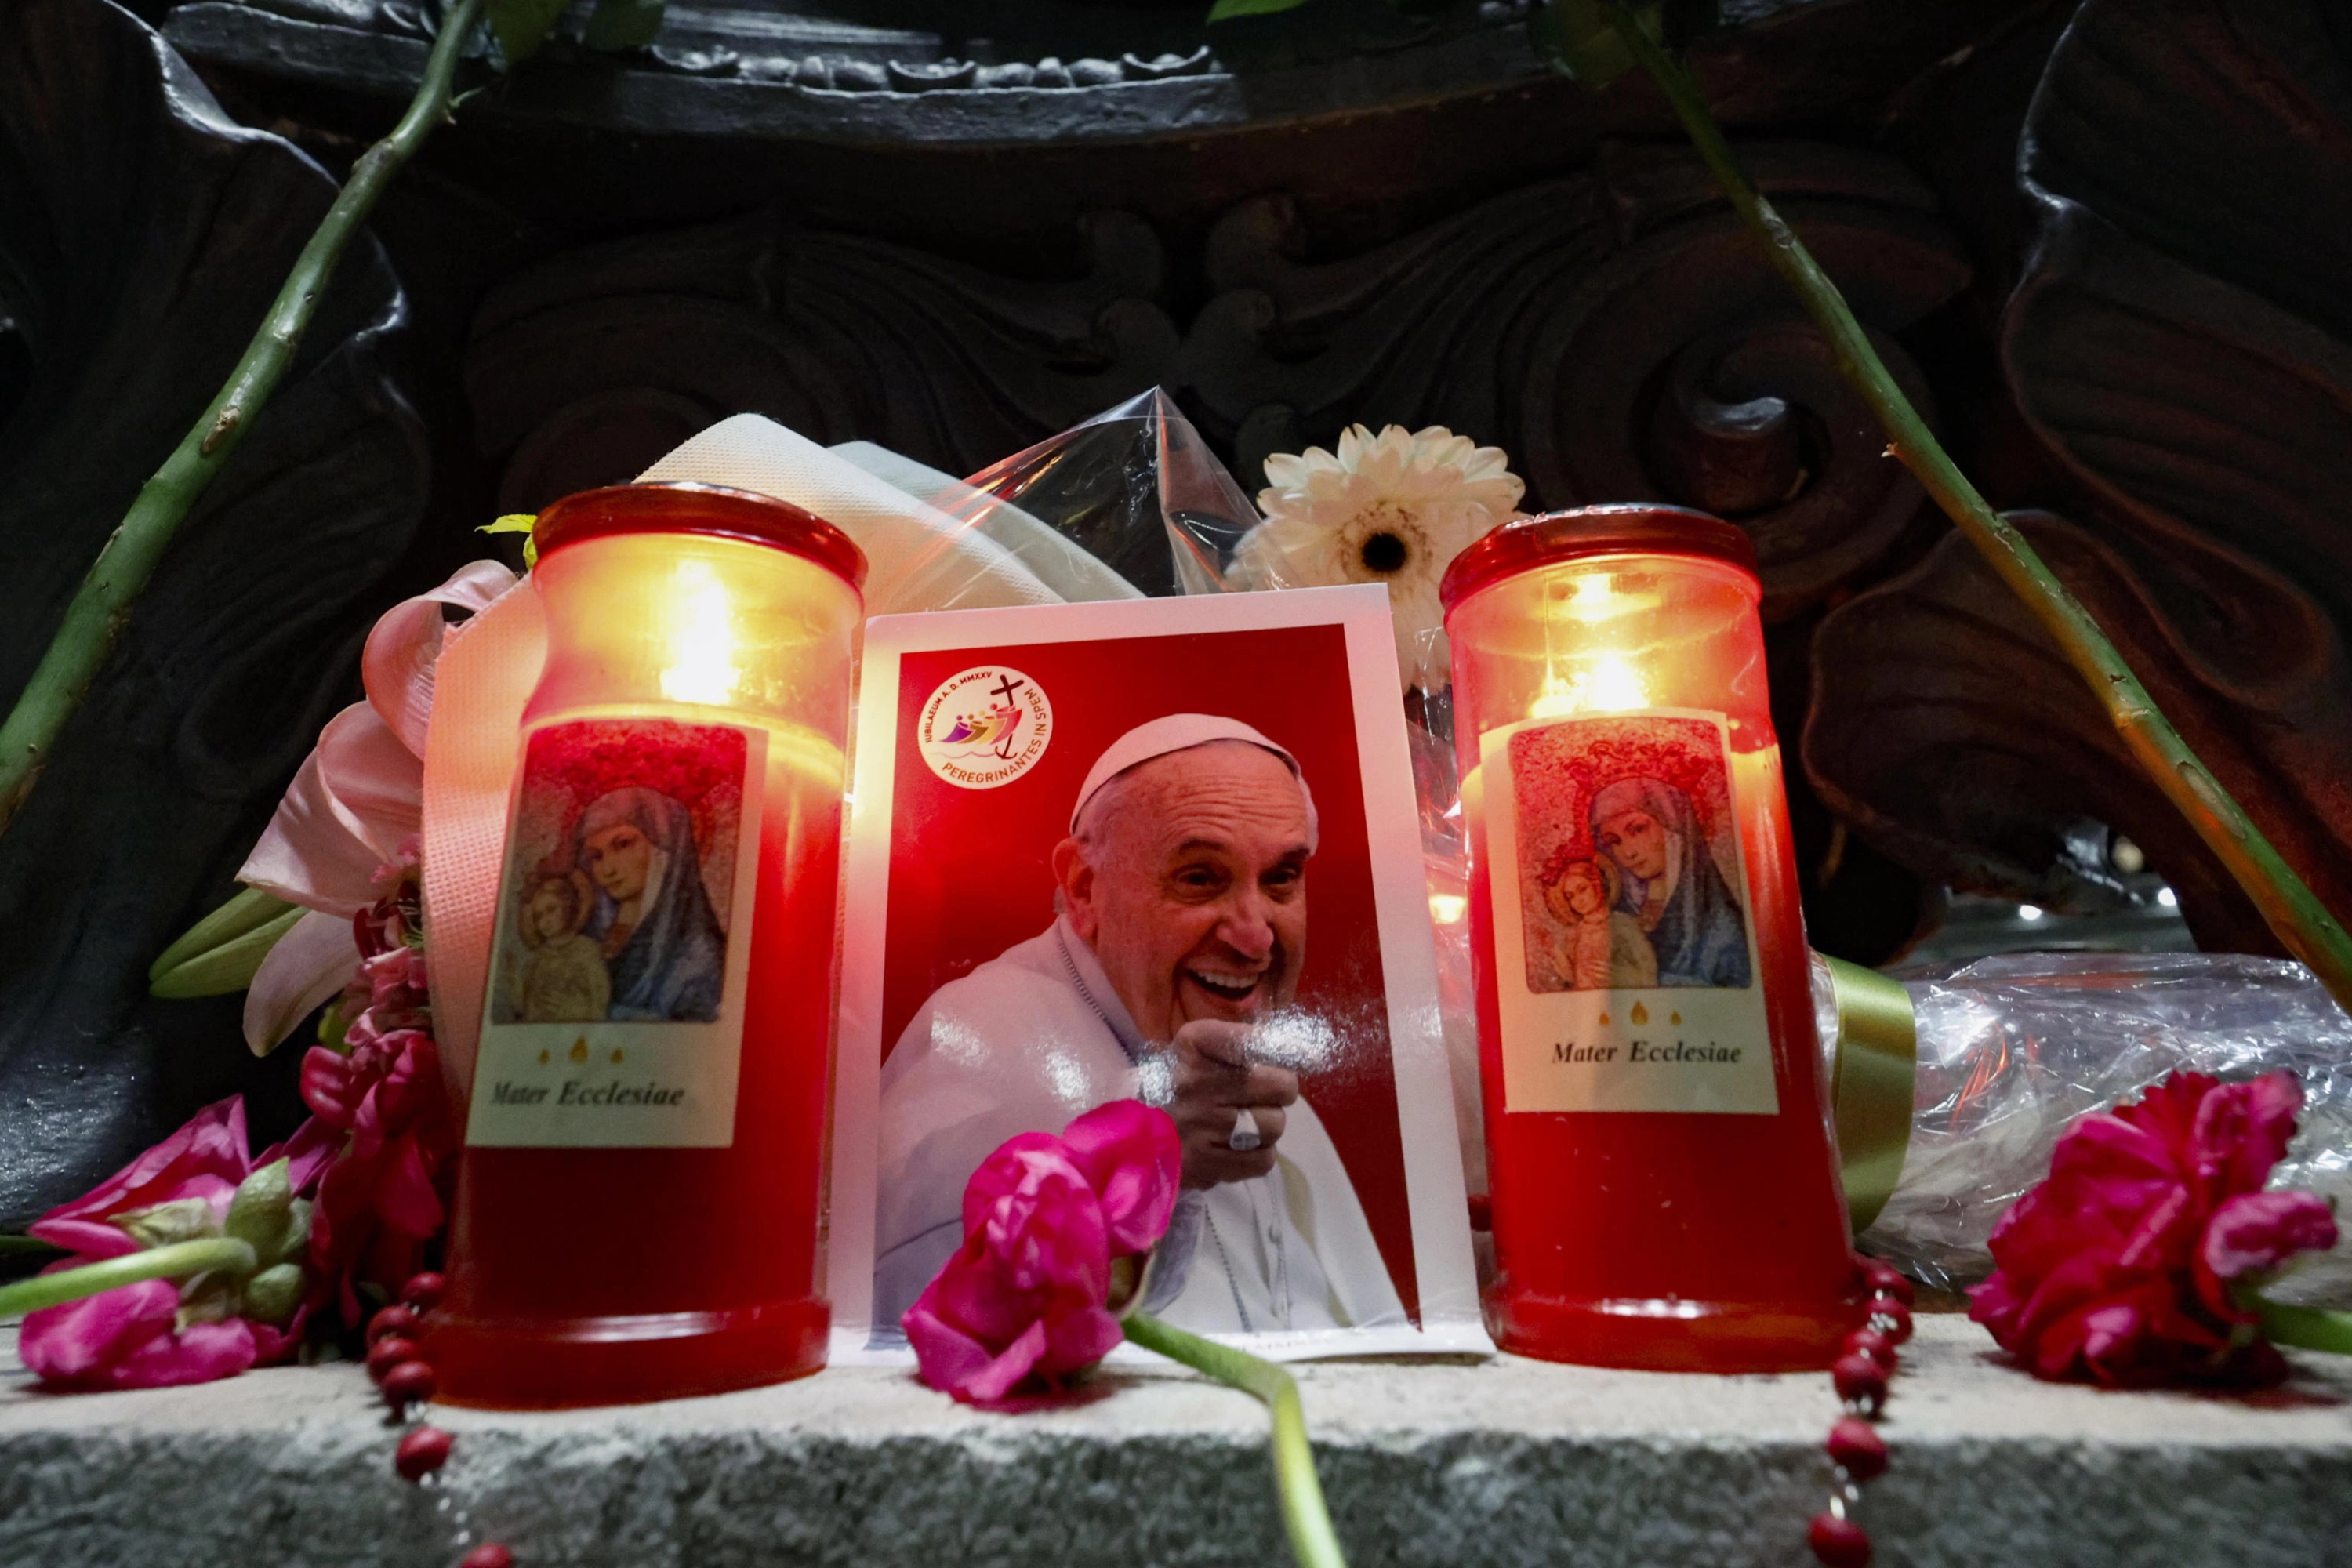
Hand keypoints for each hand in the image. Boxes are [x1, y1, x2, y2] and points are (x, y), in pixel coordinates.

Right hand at [1169, 1019, 1296, 1190]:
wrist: (1133, 1133)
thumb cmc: (1179, 1083)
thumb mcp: (1203, 1048)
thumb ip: (1250, 1041)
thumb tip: (1310, 1052)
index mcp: (1195, 1043)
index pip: (1257, 1040)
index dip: (1289, 1050)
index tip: (1309, 1057)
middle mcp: (1197, 1081)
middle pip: (1282, 1087)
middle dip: (1279, 1091)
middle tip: (1262, 1095)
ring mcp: (1201, 1126)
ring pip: (1275, 1125)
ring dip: (1267, 1126)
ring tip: (1244, 1124)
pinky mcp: (1205, 1164)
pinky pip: (1263, 1160)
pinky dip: (1257, 1155)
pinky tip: (1237, 1147)